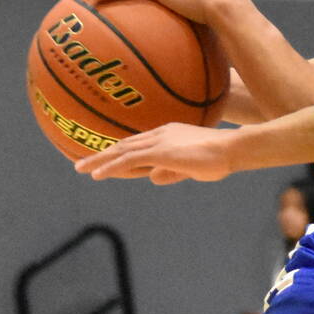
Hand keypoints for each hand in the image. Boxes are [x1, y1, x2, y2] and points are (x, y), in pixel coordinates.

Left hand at [75, 123, 235, 183]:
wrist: (233, 148)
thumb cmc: (220, 157)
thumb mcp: (192, 168)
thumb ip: (172, 172)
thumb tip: (152, 178)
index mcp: (167, 135)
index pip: (137, 145)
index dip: (117, 152)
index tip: (102, 157)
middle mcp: (159, 134)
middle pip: (124, 145)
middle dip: (101, 154)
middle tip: (81, 163)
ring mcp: (159, 142)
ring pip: (121, 152)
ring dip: (99, 160)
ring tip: (80, 169)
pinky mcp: (160, 152)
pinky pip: (129, 161)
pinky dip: (111, 167)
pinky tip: (97, 174)